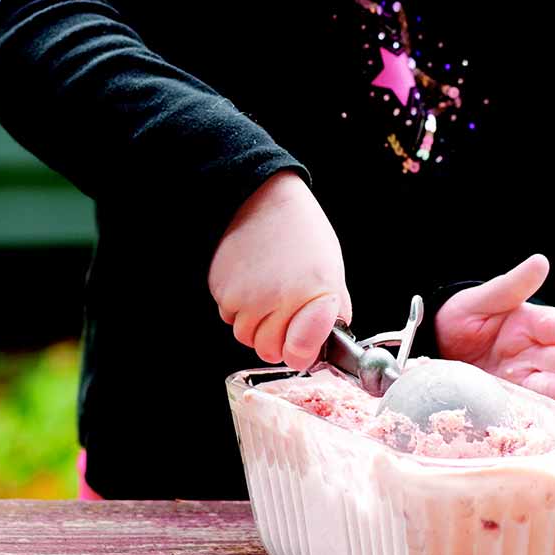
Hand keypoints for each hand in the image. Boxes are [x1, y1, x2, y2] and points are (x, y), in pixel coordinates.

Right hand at [208, 171, 349, 370]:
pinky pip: (228, 316)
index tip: (304, 342)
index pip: (300, 354)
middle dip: (277, 338)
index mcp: (314, 295)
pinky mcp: (222, 290)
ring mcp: (246, 298)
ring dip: (255, 322)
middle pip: (269, 351)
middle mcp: (278, 300)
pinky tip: (250, 280)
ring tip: (267, 289)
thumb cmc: (301, 231)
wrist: (263, 200)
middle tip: (284, 310)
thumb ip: (333, 311)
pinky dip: (238, 306)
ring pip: (246, 335)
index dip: (302, 351)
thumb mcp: (332, 269)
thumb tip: (326, 342)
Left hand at [434, 254, 554, 403]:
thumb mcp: (482, 299)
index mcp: (530, 322)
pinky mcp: (510, 394)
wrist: (433, 347)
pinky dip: (546, 405)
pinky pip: (530, 400)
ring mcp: (522, 374)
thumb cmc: (459, 316)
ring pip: (551, 381)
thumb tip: (541, 261)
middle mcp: (532, 349)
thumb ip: (512, 285)